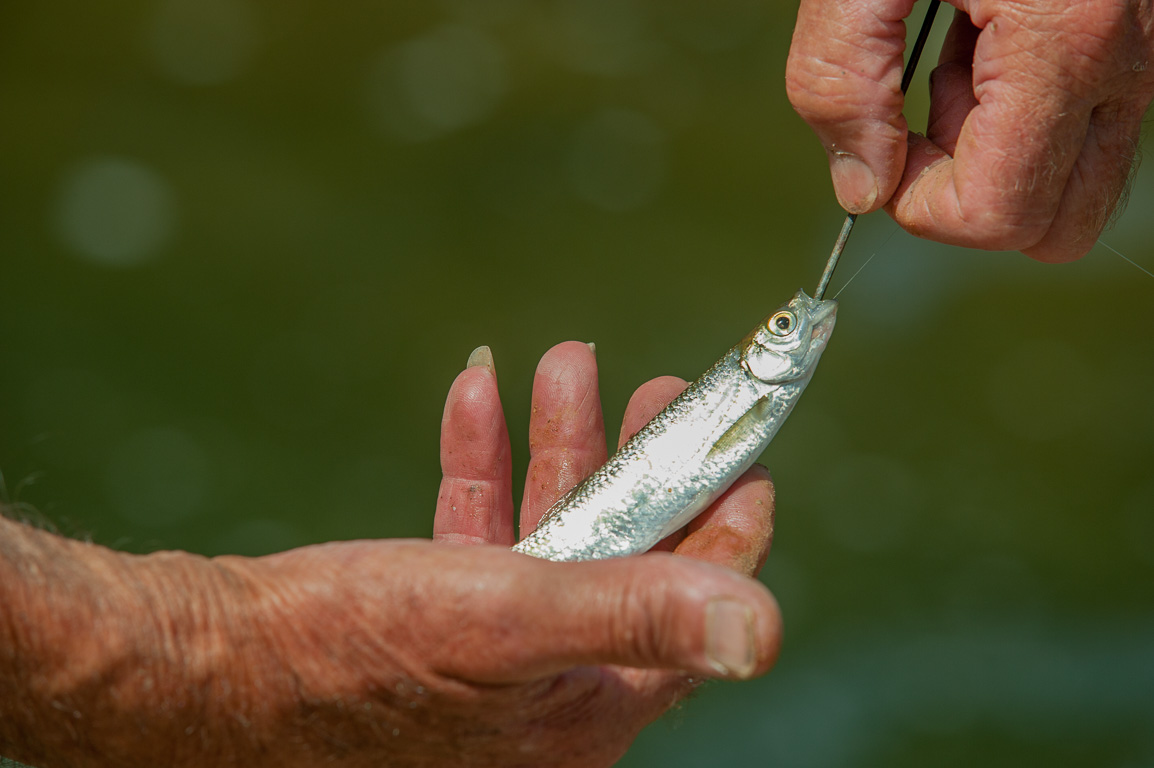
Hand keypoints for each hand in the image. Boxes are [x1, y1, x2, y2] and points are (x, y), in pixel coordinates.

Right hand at [1, 343, 780, 767]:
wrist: (214, 663)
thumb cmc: (355, 656)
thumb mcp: (510, 625)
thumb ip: (634, 615)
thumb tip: (764, 629)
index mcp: (588, 701)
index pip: (693, 609)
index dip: (727, 525)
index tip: (745, 451)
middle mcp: (548, 679)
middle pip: (625, 553)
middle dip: (641, 462)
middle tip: (660, 388)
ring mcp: (488, 643)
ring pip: (550, 526)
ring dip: (559, 440)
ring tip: (568, 359)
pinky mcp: (430, 608)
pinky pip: (477, 523)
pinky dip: (483, 457)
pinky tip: (477, 391)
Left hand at [786, 0, 1153, 260]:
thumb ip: (841, 83)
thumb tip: (859, 187)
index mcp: (1064, 39)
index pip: (996, 215)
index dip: (920, 206)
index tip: (882, 148)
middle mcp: (1128, 59)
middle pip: (1056, 228)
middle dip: (969, 198)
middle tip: (918, 120)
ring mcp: (1141, 57)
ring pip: (1076, 186)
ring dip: (995, 152)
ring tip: (950, 59)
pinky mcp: (1130, 46)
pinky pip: (1083, 128)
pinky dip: (1020, 113)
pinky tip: (980, 42)